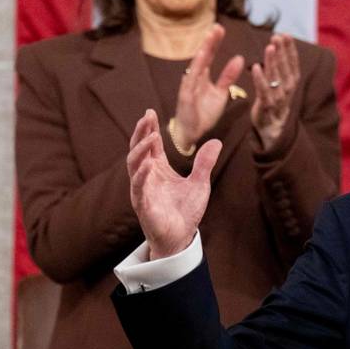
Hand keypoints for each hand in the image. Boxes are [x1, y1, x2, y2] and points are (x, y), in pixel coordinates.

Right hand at [127, 109, 221, 259]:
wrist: (181, 236)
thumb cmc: (185, 210)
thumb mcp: (199, 182)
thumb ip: (205, 163)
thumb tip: (216, 141)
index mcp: (158, 170)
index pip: (150, 145)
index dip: (149, 128)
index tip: (150, 112)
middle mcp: (146, 177)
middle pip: (138, 150)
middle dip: (141, 133)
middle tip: (147, 117)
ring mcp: (142, 190)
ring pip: (134, 166)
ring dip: (141, 150)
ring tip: (150, 136)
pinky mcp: (143, 205)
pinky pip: (139, 188)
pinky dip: (142, 176)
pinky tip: (149, 164)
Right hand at [170, 24, 244, 151]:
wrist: (192, 132)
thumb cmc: (204, 111)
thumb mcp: (221, 92)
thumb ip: (228, 76)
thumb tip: (239, 58)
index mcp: (202, 76)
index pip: (209, 55)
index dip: (214, 42)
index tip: (220, 27)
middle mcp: (194, 78)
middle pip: (202, 56)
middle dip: (209, 42)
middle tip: (217, 27)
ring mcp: (189, 86)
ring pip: (196, 65)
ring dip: (203, 51)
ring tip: (210, 38)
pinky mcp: (186, 97)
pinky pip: (190, 81)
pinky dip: (195, 70)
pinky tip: (200, 59)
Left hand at [250, 34, 300, 151]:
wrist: (272, 129)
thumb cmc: (274, 102)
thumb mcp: (280, 84)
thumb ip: (279, 67)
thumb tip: (277, 46)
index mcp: (292, 82)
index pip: (293, 63)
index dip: (290, 49)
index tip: (285, 34)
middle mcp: (288, 90)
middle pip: (285, 67)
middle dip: (282, 51)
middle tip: (278, 37)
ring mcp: (278, 98)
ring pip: (276, 78)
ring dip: (274, 62)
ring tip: (270, 47)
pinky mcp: (266, 106)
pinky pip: (263, 91)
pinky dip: (260, 79)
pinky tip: (256, 67)